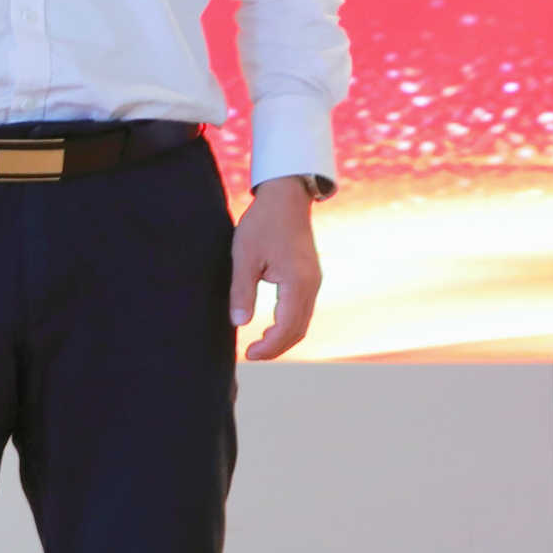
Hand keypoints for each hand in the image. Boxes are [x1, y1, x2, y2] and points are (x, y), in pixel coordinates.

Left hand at [231, 181, 323, 360]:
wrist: (286, 197)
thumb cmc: (263, 223)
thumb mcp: (244, 256)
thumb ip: (242, 291)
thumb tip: (239, 323)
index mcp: (297, 282)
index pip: (287, 327)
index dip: (269, 346)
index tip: (249, 354)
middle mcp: (311, 285)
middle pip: (299, 330)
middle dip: (276, 347)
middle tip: (252, 355)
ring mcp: (314, 281)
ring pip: (303, 322)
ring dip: (283, 337)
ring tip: (259, 345)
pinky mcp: (310, 277)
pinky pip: (303, 309)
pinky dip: (289, 324)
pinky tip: (270, 326)